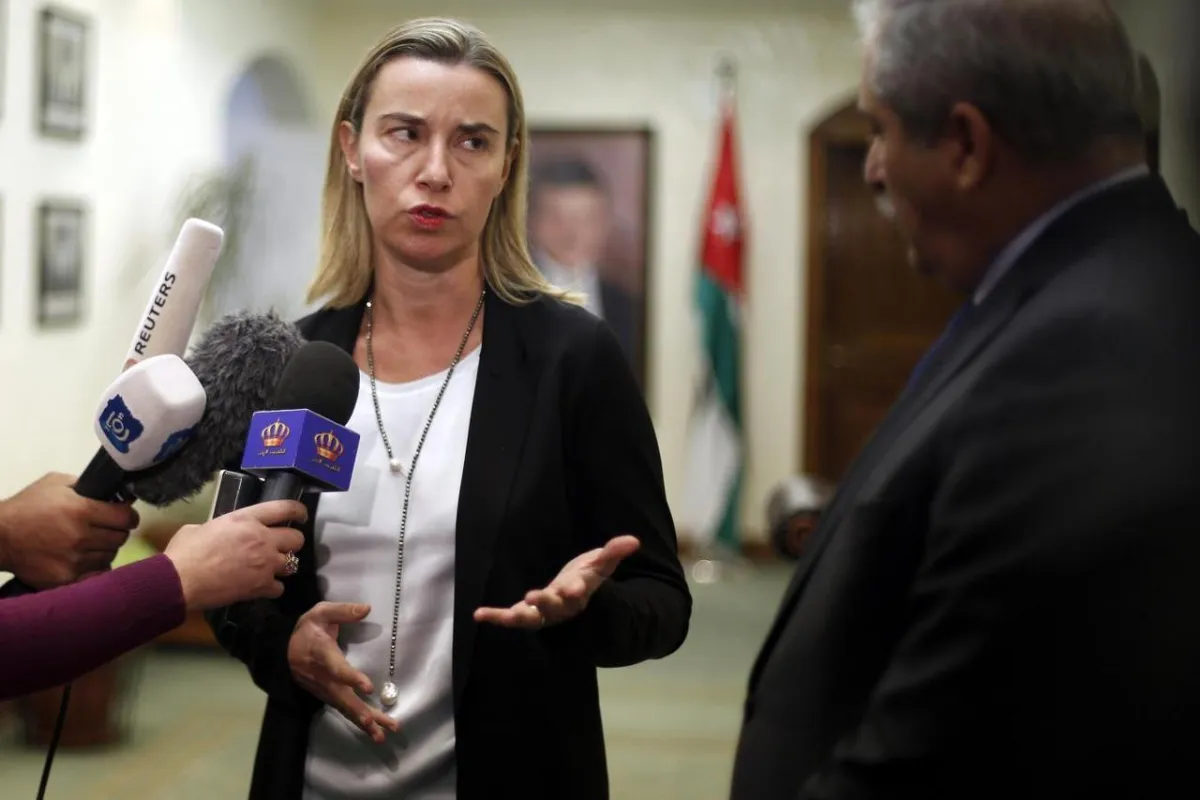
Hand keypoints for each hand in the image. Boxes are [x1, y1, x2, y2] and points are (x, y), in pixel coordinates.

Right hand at [0, 472, 138, 588]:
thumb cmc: (27, 507)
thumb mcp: (56, 484)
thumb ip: (87, 486)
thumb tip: (114, 494)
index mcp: (82, 510)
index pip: (126, 518)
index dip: (129, 516)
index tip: (125, 516)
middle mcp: (82, 537)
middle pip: (120, 538)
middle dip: (116, 532)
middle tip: (107, 529)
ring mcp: (75, 560)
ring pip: (110, 556)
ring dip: (105, 549)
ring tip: (92, 544)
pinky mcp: (66, 579)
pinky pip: (95, 574)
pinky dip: (94, 567)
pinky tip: (85, 559)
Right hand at [164, 500, 307, 609]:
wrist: (181, 581)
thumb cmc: (184, 551)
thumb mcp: (200, 527)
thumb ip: (220, 527)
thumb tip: (220, 533)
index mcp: (246, 519)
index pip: (284, 507)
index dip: (298, 510)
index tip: (301, 515)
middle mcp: (262, 538)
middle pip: (296, 538)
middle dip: (292, 542)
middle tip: (281, 547)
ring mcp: (265, 563)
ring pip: (293, 564)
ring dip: (283, 566)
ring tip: (271, 568)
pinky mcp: (262, 586)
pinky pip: (279, 588)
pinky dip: (272, 588)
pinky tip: (262, 588)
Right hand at [288, 602, 400, 743]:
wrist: (284, 650)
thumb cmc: (308, 629)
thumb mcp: (321, 612)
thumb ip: (343, 611)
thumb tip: (366, 609)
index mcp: (322, 653)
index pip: (337, 668)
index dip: (351, 677)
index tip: (368, 687)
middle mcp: (322, 676)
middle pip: (342, 696)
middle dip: (359, 710)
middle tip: (374, 723)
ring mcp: (324, 689)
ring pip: (344, 707)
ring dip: (363, 721)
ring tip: (382, 735)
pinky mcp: (328, 696)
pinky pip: (344, 710)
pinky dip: (359, 722)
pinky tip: (376, 732)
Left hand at [474, 535, 640, 628]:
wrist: (572, 596)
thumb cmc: (584, 577)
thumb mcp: (599, 564)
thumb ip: (613, 552)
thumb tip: (634, 540)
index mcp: (578, 593)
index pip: (579, 592)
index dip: (575, 590)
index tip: (574, 588)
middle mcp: (560, 607)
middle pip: (554, 607)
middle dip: (545, 602)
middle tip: (533, 596)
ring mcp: (542, 613)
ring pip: (531, 618)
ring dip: (518, 615)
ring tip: (504, 615)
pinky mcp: (526, 613)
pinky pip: (510, 617)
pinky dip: (496, 617)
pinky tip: (479, 614)